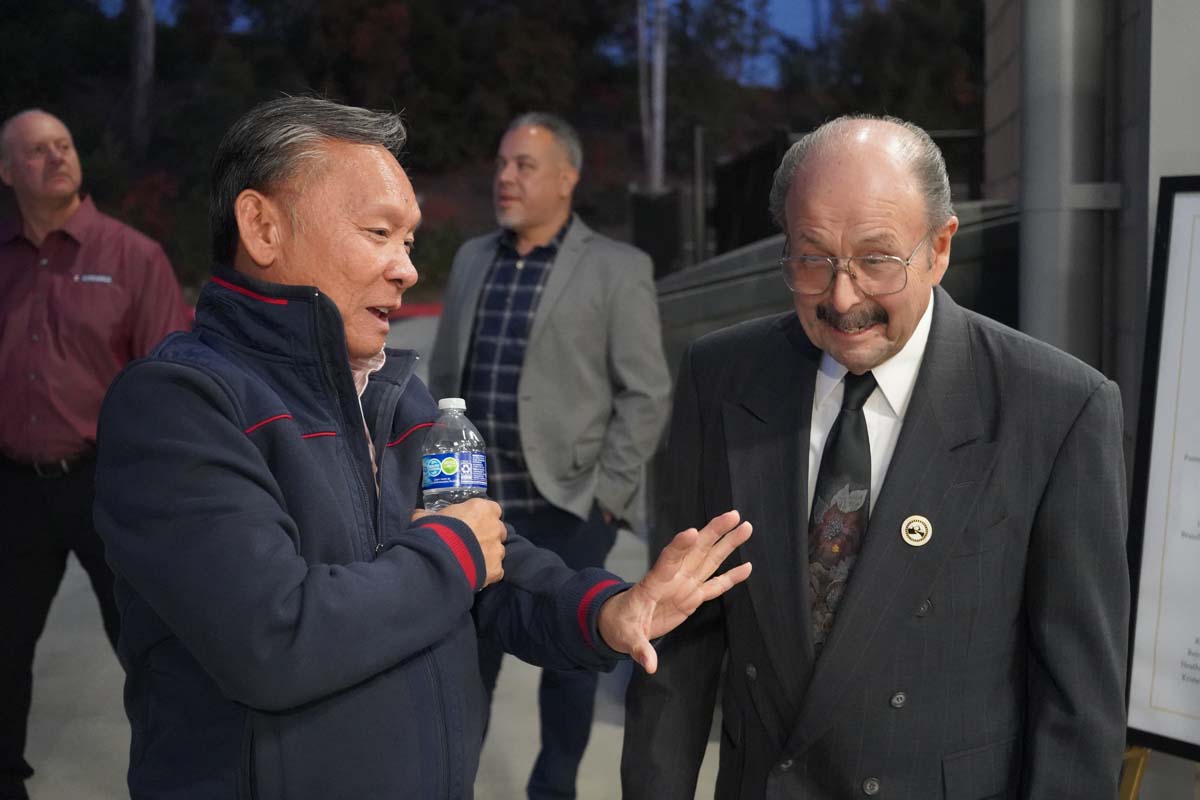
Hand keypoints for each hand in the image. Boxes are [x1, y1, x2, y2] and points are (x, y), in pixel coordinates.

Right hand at [412, 498, 506, 586]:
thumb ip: (428, 514)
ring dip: (487, 554)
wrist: (437, 561)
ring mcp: (497, 549)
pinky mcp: (496, 570)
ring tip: (470, 560)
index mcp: (481, 509)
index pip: (492, 509)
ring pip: (497, 551)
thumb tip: (419, 514)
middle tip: (471, 542)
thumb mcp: (424, 517)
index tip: (472, 523)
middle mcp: (494, 527)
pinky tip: (472, 574)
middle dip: (488, 535)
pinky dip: (487, 572)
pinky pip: (495, 570)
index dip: (483, 516)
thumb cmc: (433, 533)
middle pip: (498, 530)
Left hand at [596, 510, 751, 672]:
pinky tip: (747, 566)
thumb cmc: (620, 625)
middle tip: (733, 515)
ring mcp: (685, 586)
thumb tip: (649, 665)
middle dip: (714, 532)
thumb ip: (639, 648)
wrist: (622, 623)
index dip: (679, 546)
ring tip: (745, 527)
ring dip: (727, 544)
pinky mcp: (693, 597)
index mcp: (654, 583)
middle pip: (696, 551)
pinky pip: (715, 585)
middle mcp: (673, 578)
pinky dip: (731, 576)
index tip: (693, 531)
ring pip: (709, 561)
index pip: (667, 561)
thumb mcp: (626, 637)